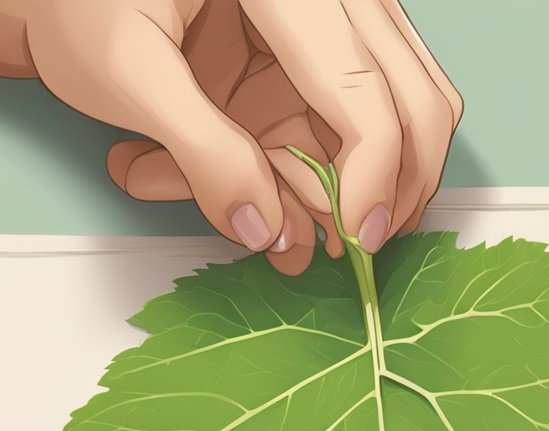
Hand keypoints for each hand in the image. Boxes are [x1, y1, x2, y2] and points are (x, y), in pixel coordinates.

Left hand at [1, 0, 461, 273]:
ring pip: (417, 101)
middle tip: (367, 243)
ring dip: (394, 177)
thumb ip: (198, 152)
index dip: (374, 175)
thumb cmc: (85, 3)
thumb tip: (264, 228)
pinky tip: (319, 195)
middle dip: (405, 183)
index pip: (365, 90)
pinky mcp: (336, 40)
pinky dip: (363, 161)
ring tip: (343, 228)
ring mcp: (345, 14)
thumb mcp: (121, 70)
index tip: (358, 238)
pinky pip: (381, 105)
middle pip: (418, 95)